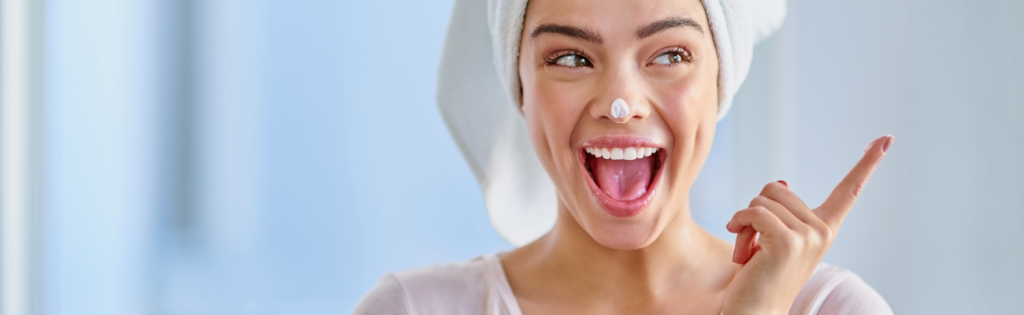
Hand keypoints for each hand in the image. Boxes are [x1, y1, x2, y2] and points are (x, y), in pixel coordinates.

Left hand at [720, 135, 894, 314]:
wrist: (754, 313)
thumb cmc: (759, 277)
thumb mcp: (773, 238)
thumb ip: (782, 212)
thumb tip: (782, 183)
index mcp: (824, 229)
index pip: (849, 191)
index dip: (867, 162)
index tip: (887, 139)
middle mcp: (823, 231)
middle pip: (776, 188)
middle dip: (755, 212)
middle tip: (754, 244)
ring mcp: (809, 237)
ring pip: (762, 199)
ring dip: (744, 223)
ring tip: (749, 252)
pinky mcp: (789, 242)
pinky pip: (753, 212)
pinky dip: (739, 225)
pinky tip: (740, 251)